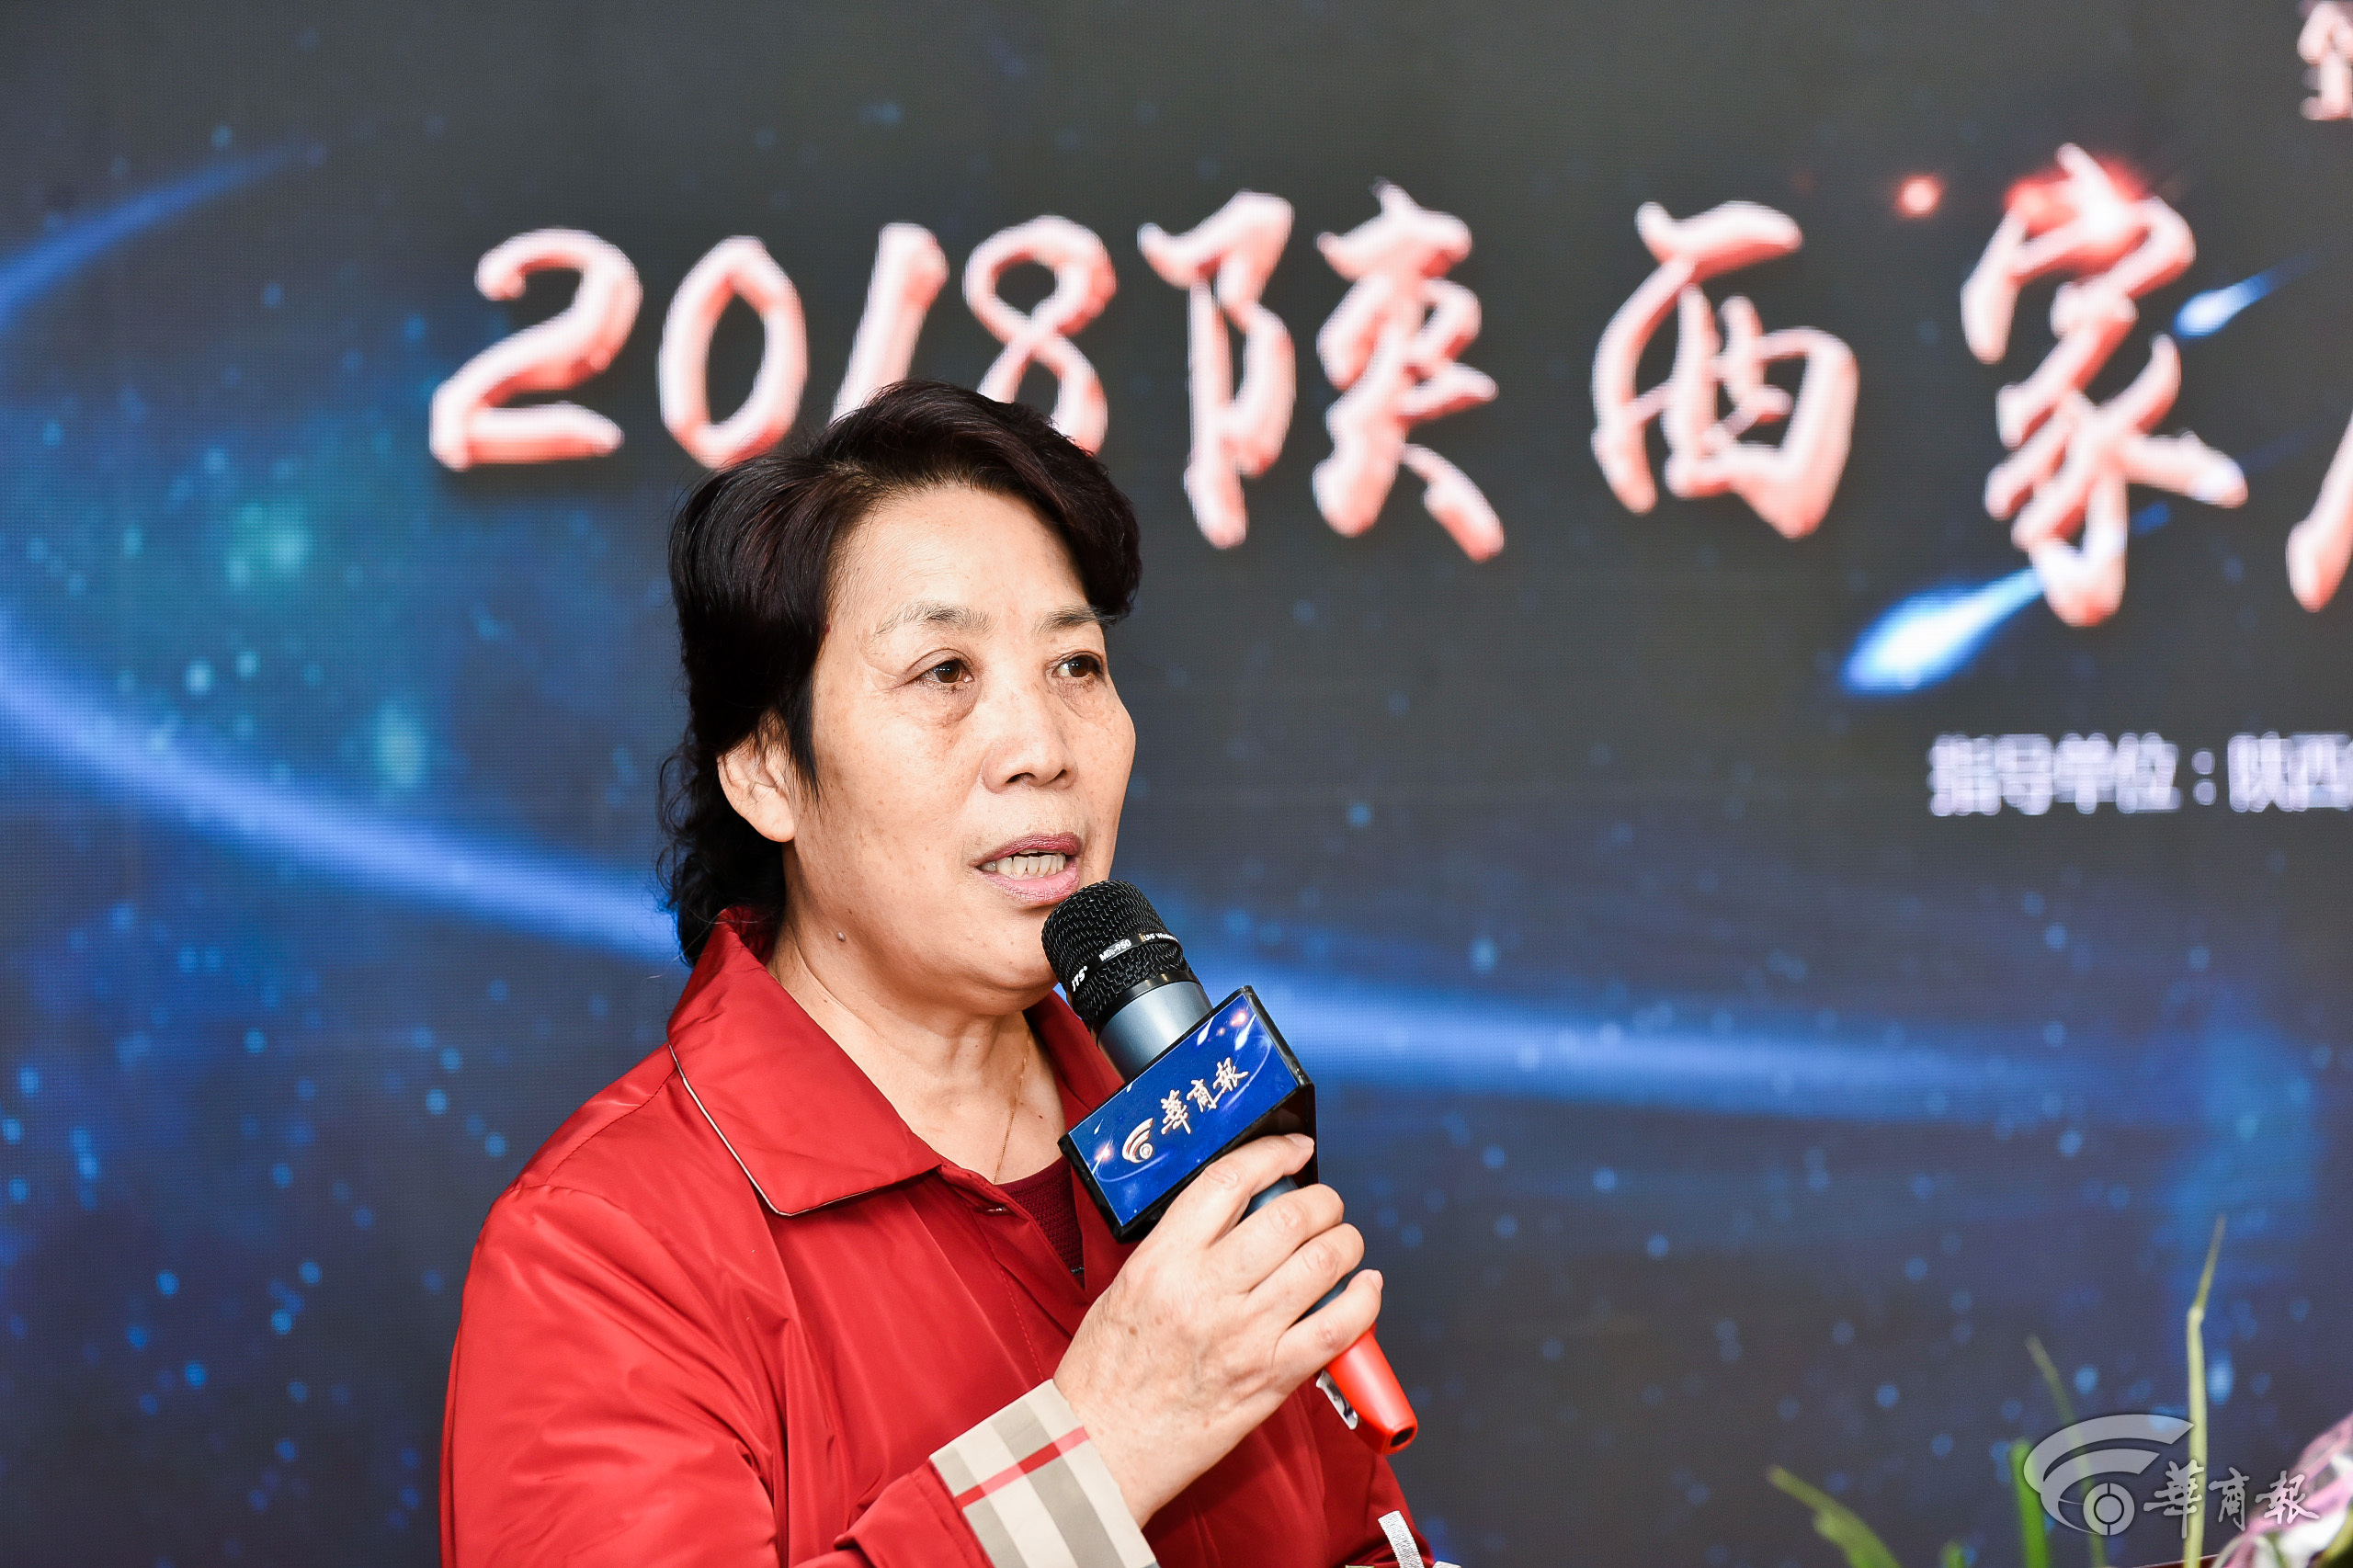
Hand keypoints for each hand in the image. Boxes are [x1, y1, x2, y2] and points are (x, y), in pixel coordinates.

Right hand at [1052, 1133, 1382, 1524]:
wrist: (1099, 1449)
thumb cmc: (1106, 1373)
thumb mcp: (1126, 1287)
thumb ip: (1179, 1249)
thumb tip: (1237, 1215)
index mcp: (1163, 1261)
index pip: (1230, 1181)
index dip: (1273, 1152)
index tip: (1294, 1148)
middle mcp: (1207, 1291)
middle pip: (1290, 1216)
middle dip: (1322, 1199)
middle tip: (1324, 1203)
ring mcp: (1244, 1336)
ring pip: (1323, 1262)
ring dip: (1346, 1242)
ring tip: (1344, 1241)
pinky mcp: (1271, 1378)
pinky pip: (1338, 1327)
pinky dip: (1363, 1300)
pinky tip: (1365, 1287)